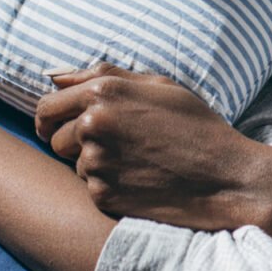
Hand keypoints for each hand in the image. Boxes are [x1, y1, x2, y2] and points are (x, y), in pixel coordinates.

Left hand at [35, 64, 271, 230]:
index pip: (46, 106)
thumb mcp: (159, 86)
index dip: (50, 118)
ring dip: (93, 163)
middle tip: (108, 145)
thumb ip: (103, 75)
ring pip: (74, 164)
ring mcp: (96, 162)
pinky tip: (140, 180)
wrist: (225, 177)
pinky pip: (90, 188)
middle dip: (72, 141)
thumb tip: (55, 77)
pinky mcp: (102, 195)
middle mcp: (92, 125)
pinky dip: (109, 185)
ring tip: (134, 161)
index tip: (58, 126)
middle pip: (54, 137)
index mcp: (103, 92)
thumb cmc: (196, 125)